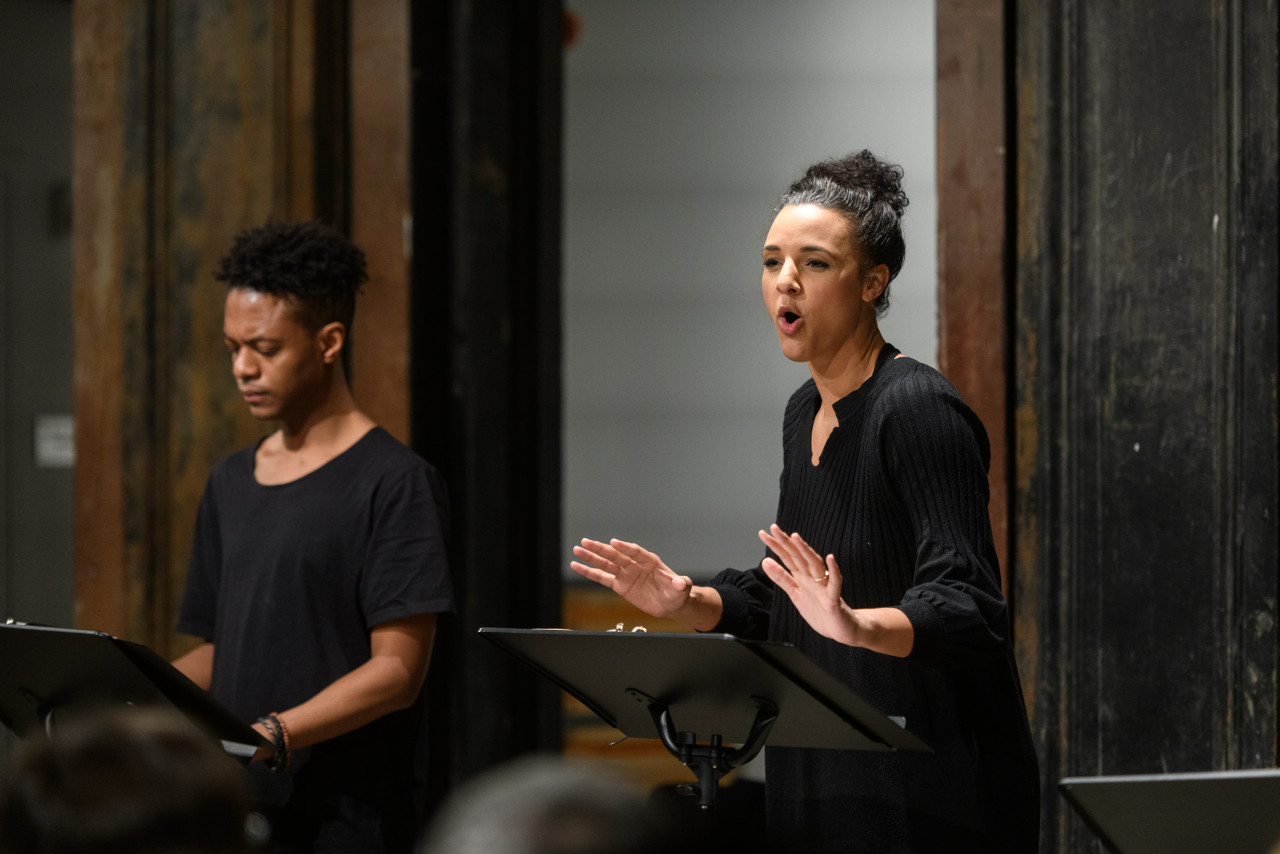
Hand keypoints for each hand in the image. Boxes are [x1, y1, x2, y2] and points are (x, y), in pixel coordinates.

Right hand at [570, 538, 693, 618]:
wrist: (670, 603)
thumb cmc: (677, 593)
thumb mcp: (681, 589)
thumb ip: (680, 584)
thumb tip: (681, 582)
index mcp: (650, 561)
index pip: (635, 552)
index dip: (625, 547)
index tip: (614, 542)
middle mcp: (635, 564)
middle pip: (616, 555)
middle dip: (601, 549)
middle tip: (586, 542)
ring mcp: (626, 574)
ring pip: (606, 563)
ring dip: (591, 557)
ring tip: (577, 549)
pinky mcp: (619, 585)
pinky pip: (602, 577)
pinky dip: (589, 572)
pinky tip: (576, 566)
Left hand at [758, 524, 856, 644]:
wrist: (841, 630)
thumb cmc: (820, 611)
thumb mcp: (796, 594)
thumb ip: (782, 578)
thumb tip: (765, 561)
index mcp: (803, 576)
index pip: (788, 557)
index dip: (776, 546)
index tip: (763, 533)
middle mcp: (813, 578)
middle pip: (798, 557)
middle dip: (786, 542)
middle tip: (774, 528)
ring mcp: (824, 587)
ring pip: (815, 565)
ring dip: (806, 551)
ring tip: (796, 537)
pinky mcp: (834, 599)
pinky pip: (835, 584)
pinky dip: (834, 571)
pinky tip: (830, 559)